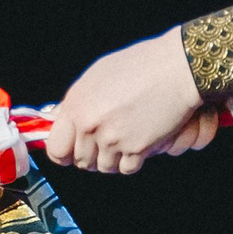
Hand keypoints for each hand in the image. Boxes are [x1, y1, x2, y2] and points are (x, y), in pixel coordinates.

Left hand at [43, 31, 204, 174]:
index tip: (72, 152)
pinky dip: (134, 159)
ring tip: (126, 135)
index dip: (64, 153)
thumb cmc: (142, 65)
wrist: (177, 69)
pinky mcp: (135, 149)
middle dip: (93, 155)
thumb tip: (60, 118)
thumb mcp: (97, 75)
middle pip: (81, 161)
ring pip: (104, 167)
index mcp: (76, 105)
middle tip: (107, 141)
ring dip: (115, 157)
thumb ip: (77, 102)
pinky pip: (127, 168)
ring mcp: (112, 138)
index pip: (56, 148)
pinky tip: (139, 139)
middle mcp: (90, 124)